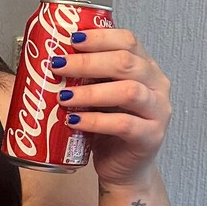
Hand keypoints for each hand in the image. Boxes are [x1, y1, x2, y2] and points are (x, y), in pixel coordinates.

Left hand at [56, 27, 171, 187]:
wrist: (123, 168)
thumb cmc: (108, 128)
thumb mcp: (98, 96)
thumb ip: (87, 78)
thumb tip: (49, 59)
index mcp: (144, 67)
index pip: (127, 41)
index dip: (100, 37)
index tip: (71, 39)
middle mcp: (156, 84)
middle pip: (126, 62)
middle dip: (88, 62)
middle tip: (58, 66)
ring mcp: (157, 111)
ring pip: (129, 91)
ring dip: (91, 92)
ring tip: (63, 96)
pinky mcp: (150, 137)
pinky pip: (123, 124)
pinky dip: (95, 121)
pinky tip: (74, 120)